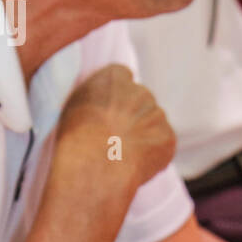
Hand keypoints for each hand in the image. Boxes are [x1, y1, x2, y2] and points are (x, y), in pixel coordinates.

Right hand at [55, 65, 175, 191]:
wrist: (94, 163)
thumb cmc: (76, 138)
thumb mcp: (73, 107)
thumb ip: (93, 99)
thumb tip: (101, 107)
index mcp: (114, 78)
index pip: (122, 77)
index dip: (117, 96)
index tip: (111, 111)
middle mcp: (140, 91)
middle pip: (141, 101)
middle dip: (133, 116)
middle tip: (118, 138)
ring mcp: (157, 114)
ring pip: (153, 123)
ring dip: (144, 135)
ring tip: (123, 155)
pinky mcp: (168, 138)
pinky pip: (162, 145)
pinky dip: (153, 154)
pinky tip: (135, 165)